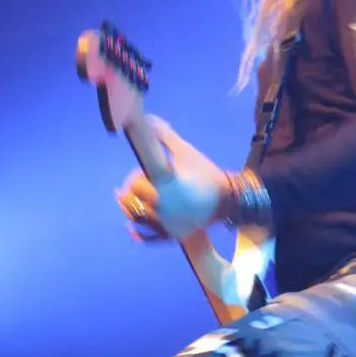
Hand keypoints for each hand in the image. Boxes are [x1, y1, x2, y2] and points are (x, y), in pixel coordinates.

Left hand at [116, 117, 229, 241]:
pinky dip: (139, 233)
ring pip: (137, 219)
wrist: (229, 199)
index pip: (137, 183)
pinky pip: (149, 237)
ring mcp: (166, 223)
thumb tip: (148, 119)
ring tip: (126, 201)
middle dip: (131, 192)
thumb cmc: (207, 174)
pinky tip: (132, 226)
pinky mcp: (172, 234)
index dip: (135, 179)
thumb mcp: (186, 152)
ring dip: (129, 209)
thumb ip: (165, 136)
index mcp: (164, 185)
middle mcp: (162, 207)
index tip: (139, 174)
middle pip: (133, 201)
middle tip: (132, 186)